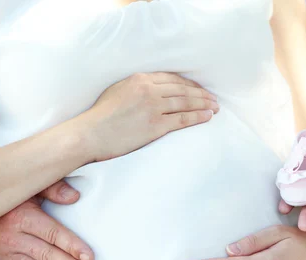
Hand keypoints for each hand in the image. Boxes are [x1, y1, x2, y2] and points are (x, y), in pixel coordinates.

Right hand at [0, 181, 96, 259]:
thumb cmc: (14, 194)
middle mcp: (12, 237)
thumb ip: (54, 188)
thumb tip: (74, 197)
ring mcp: (6, 253)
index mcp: (22, 217)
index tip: (90, 258)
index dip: (73, 246)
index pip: (52, 234)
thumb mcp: (32, 185)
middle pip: (48, 256)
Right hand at [83, 72, 218, 161]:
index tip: (199, 88)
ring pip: (185, 103)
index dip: (189, 83)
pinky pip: (182, 119)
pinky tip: (207, 117)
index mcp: (139, 79)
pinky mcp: (155, 126)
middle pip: (182, 89)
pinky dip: (197, 117)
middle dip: (201, 93)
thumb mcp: (117, 91)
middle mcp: (148, 90)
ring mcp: (153, 108)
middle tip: (213, 98)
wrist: (90, 134)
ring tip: (215, 107)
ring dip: (203, 104)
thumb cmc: (100, 116)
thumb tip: (152, 88)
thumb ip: (136, 87)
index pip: (172, 79)